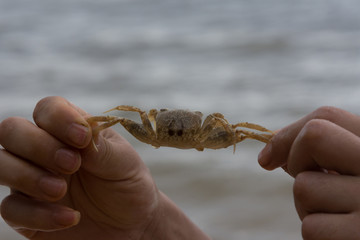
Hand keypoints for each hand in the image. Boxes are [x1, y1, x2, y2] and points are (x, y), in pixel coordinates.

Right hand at [0, 96, 209, 239]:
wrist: (132, 223)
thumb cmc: (127, 184)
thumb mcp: (124, 162)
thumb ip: (100, 146)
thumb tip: (80, 132)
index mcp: (70, 131)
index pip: (48, 109)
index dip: (58, 118)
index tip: (82, 139)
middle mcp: (44, 150)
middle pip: (12, 130)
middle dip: (37, 145)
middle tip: (71, 164)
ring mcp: (31, 179)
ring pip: (1, 164)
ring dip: (27, 176)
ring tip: (60, 190)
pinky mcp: (27, 213)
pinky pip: (11, 208)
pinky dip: (38, 214)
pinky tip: (70, 218)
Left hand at [258, 106, 359, 238]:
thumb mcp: (354, 171)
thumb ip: (325, 155)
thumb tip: (269, 156)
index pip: (326, 117)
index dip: (287, 134)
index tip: (267, 159)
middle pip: (314, 136)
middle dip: (296, 159)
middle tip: (310, 182)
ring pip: (304, 187)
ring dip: (309, 207)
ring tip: (338, 216)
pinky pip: (312, 227)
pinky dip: (319, 234)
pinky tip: (343, 236)